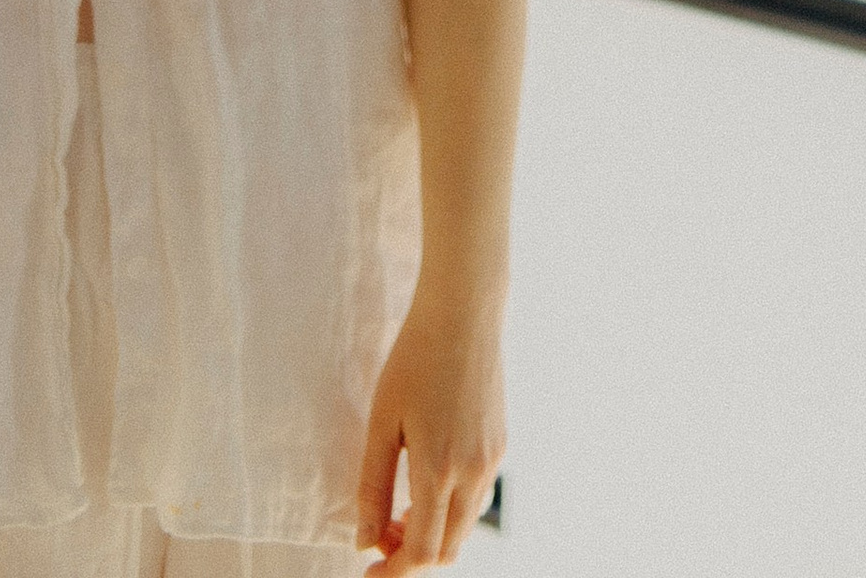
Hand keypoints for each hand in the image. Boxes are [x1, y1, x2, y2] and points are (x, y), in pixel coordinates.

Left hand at [356, 290, 506, 565]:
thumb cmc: (415, 359)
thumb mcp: (382, 423)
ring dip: (432, 534)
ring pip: (465, 527)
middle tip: (380, 533)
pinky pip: (477, 498)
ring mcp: (492, 459)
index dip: (393, 572)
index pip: (421, 553)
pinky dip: (451, 509)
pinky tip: (427, 481)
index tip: (370, 568)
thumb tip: (365, 542)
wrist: (464, 312)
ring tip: (399, 508)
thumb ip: (372, 488)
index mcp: (439, 470)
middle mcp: (474, 472)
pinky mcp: (500, 444)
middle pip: (447, 549)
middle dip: (411, 555)